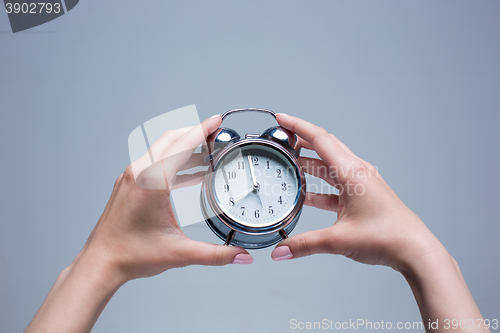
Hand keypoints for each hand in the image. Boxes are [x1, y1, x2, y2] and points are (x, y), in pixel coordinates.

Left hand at [24, 115, 253, 332]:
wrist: (100, 263)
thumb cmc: (130, 255)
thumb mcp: (180, 253)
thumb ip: (216, 255)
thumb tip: (242, 255)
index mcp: (152, 183)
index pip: (182, 145)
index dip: (202, 130)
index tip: (217, 120)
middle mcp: (138, 174)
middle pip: (171, 139)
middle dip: (195, 132)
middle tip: (216, 133)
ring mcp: (130, 177)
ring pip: (160, 149)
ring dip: (184, 147)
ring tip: (207, 154)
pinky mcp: (127, 184)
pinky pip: (152, 162)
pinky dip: (172, 160)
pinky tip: (187, 174)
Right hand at [270, 114, 441, 269]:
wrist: (414, 250)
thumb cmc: (388, 237)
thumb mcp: (339, 240)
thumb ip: (305, 244)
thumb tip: (280, 251)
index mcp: (352, 173)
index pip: (319, 139)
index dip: (297, 126)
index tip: (281, 118)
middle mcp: (357, 173)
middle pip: (324, 147)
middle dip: (301, 140)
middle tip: (281, 139)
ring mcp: (360, 184)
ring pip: (329, 165)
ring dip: (308, 163)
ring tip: (288, 163)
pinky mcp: (362, 196)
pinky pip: (335, 184)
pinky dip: (318, 185)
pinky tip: (305, 194)